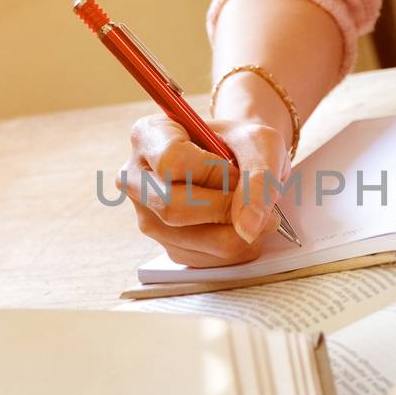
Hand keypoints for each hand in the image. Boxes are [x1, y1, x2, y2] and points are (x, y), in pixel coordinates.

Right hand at [122, 113, 290, 266]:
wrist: (242, 159)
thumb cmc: (242, 143)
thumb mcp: (259, 142)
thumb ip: (259, 177)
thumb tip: (248, 226)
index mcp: (147, 135)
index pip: (171, 160)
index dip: (212, 171)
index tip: (237, 170)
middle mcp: (136, 178)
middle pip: (172, 206)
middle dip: (224, 208)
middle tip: (257, 201)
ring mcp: (148, 217)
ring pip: (190, 239)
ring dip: (237, 231)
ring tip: (257, 211)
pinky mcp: (169, 246)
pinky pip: (205, 258)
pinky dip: (237, 246)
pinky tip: (244, 224)